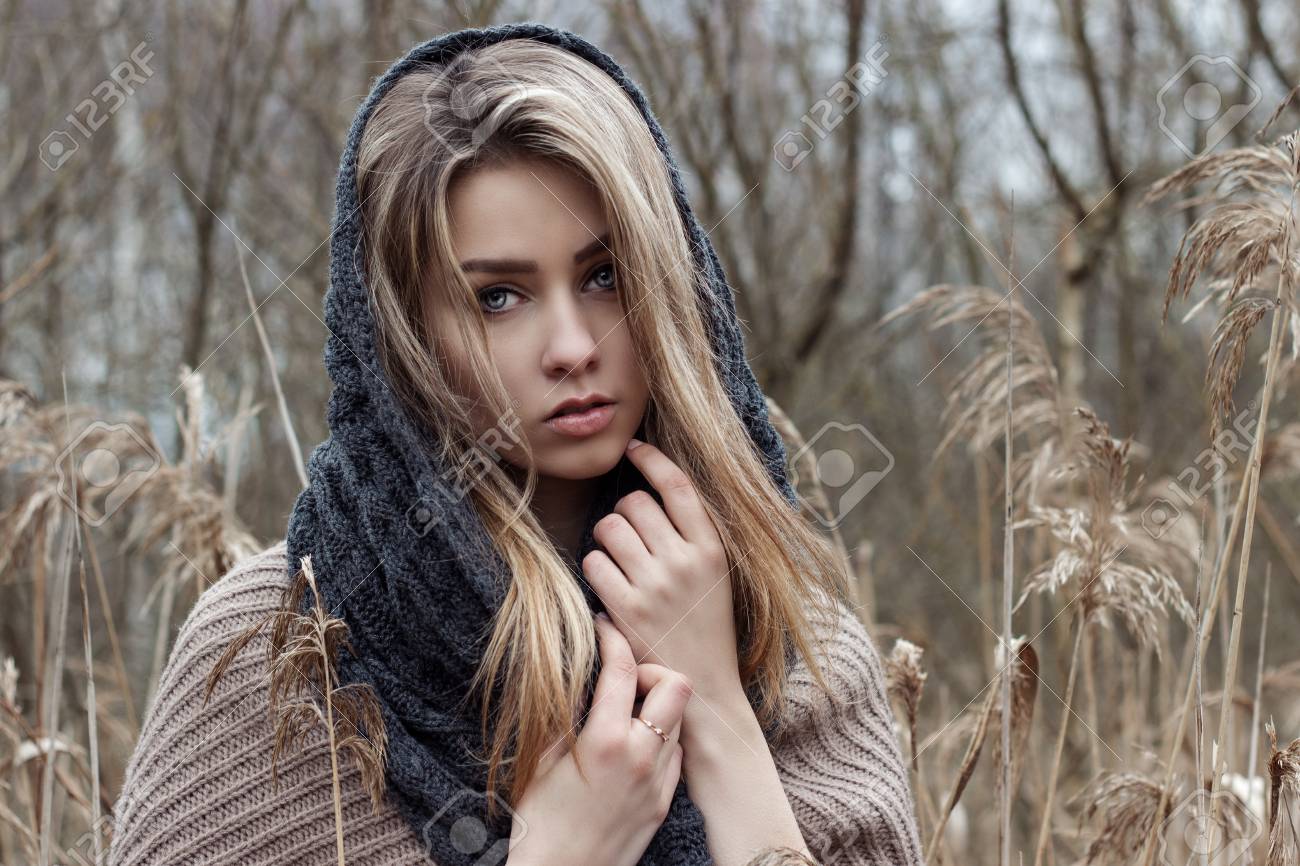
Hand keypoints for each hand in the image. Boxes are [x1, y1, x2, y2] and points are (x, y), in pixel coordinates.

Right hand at [508, 613, 690, 865]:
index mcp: (605, 740)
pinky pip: (675, 753)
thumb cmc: (539, 821)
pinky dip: (659, 739)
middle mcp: (641, 756)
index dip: (612, 637)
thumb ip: (568, 714)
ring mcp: (658, 780)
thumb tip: (583, 677)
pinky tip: (633, 746)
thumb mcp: (542, 759)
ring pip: (679, 718)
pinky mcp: (664, 801)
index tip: (602, 627)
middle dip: (651, 670)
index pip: (623, 668)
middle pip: (676, 684)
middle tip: (624, 678)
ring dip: (657, 705)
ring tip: (627, 711)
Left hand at [581, 439, 743, 709]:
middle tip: (628, 534)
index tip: (634, 448)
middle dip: (623, 512)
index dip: (652, 459)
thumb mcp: (716, 575)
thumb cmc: (706, 626)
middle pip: (635, 503)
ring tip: (616, 557)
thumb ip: (693, 536)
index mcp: (711, 549)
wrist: (705, 686)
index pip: (677, 486)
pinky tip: (607, 583)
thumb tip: (654, 489)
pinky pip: (594, 562)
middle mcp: (685, 562)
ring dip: (605, 537)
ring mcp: (655, 585)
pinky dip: (595, 567)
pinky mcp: (626, 609)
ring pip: (609, 528)